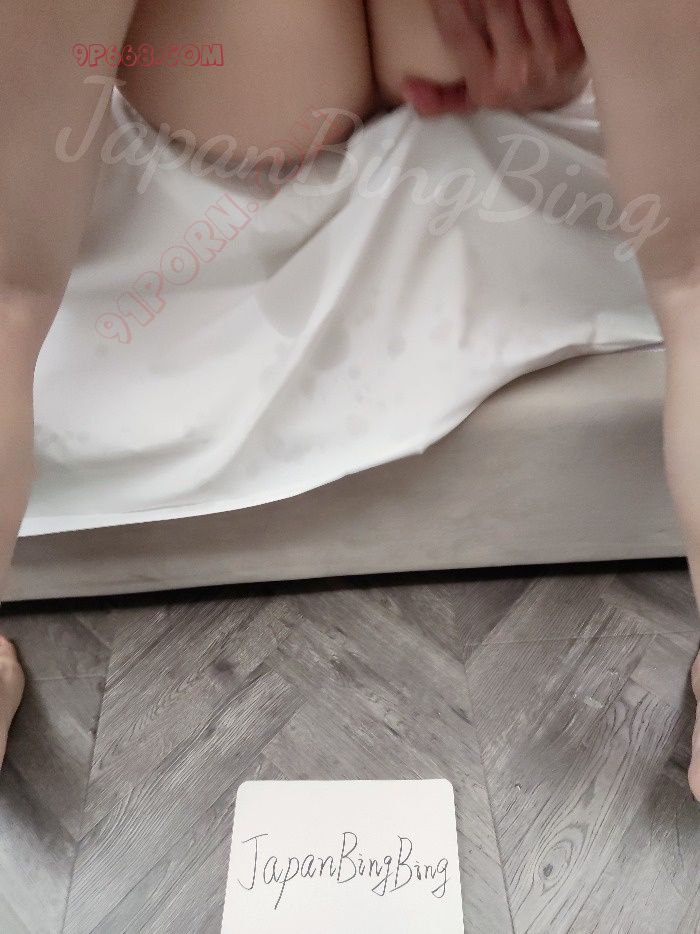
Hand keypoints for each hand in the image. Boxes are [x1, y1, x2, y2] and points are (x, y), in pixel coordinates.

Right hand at [404, 0, 586, 116]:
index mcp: (489, 86)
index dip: (445, 4)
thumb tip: (407, 87)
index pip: (458, 33)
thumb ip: (438, 98)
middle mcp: (519, 71)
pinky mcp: (575, 40)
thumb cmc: (508, 90)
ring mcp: (551, 53)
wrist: (561, 97)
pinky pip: (553, 0)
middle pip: (495, 4)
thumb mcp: (472, 100)